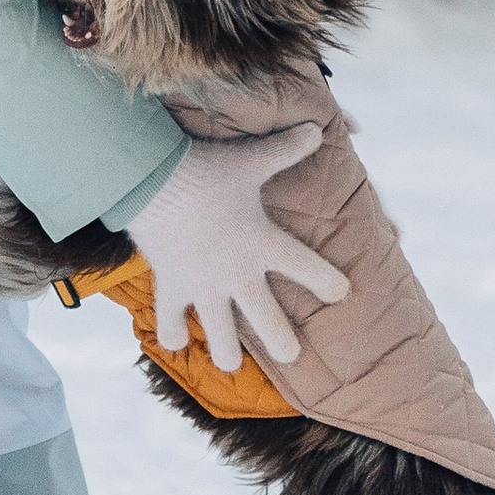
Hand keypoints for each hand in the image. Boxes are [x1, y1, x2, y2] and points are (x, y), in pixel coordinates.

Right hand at [135, 125, 340, 373]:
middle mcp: (237, 274)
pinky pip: (171, 323)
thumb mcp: (251, 159)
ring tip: (231, 363)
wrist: (152, 180)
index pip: (307, 268)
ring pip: (222, 338)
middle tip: (292, 356)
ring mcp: (204, 287)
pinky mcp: (172, 288)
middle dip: (283, 344)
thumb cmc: (206, 169)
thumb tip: (317, 130)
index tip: (342, 293)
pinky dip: (172, 334)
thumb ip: (286, 149)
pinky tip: (177, 342)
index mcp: (263, 244)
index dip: (326, 282)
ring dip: (228, 354)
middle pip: (268, 322)